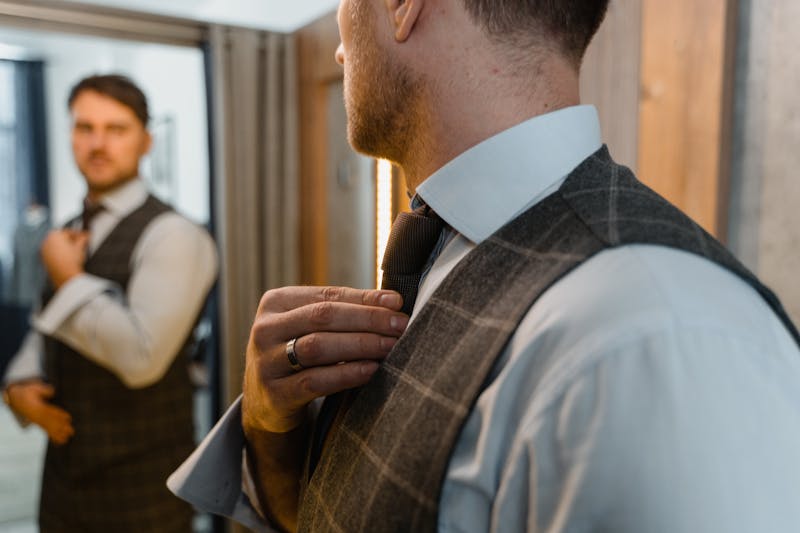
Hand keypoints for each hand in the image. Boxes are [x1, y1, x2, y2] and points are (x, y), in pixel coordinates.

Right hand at [5, 380, 74, 444]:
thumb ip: (44, 390)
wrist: (16, 398)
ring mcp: (37, 421)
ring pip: (48, 428)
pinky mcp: (38, 423)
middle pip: (50, 422)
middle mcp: (37, 416)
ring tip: (67, 439)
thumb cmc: (28, 392)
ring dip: (58, 434)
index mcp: (37, 407)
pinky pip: (46, 430)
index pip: (49, 412)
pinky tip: (61, 442)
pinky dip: (53, 436)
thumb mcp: (34, 388)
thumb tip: (52, 392)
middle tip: (71, 432)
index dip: (58, 415)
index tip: (68, 418)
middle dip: (61, 427)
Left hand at [41, 229, 88, 287]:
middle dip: (71, 240)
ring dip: (65, 247)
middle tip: (81, 244)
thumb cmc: (70, 260)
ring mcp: (44, 250)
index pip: (69, 231)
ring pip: (57, 245)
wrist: (64, 275)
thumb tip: (85, 236)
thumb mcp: (80, 247)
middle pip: (61, 238)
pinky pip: (53, 253)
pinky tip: (69, 258)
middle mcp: (47, 241)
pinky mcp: (44, 259)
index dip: (79, 234)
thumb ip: (83, 238)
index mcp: (54, 235)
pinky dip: (60, 253)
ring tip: (76, 252)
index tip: (85, 236)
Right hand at [242, 286, 407, 434]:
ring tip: (390, 346)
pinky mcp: (274, 394)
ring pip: (318, 347)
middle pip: (323, 317)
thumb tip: (393, 301)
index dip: (364, 298)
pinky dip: (347, 374)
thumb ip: (344, 311)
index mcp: (275, 303)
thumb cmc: (299, 356)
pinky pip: (315, 381)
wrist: (265, 404)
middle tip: (400, 326)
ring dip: (361, 345)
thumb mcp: (311, 328)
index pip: (327, 295)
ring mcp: (266, 362)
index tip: (398, 303)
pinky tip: (371, 370)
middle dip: (368, 320)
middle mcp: (264, 329)